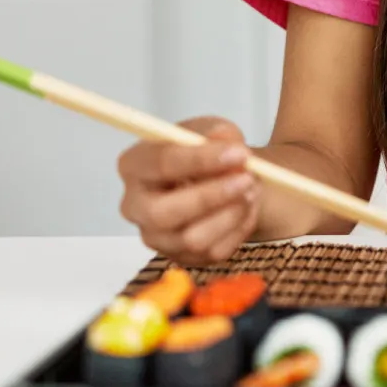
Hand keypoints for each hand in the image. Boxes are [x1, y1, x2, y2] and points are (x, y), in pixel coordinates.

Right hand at [117, 117, 261, 266]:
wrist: (222, 180)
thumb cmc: (207, 152)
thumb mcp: (213, 130)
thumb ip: (218, 132)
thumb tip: (224, 141)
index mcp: (135, 165)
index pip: (160, 164)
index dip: (201, 159)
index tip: (238, 153)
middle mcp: (135, 205)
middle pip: (162, 213)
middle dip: (211, 196)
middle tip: (247, 178)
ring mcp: (155, 236)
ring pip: (191, 239)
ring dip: (230, 214)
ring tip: (252, 190)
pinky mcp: (179, 257)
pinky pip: (212, 253)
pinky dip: (238, 229)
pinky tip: (246, 208)